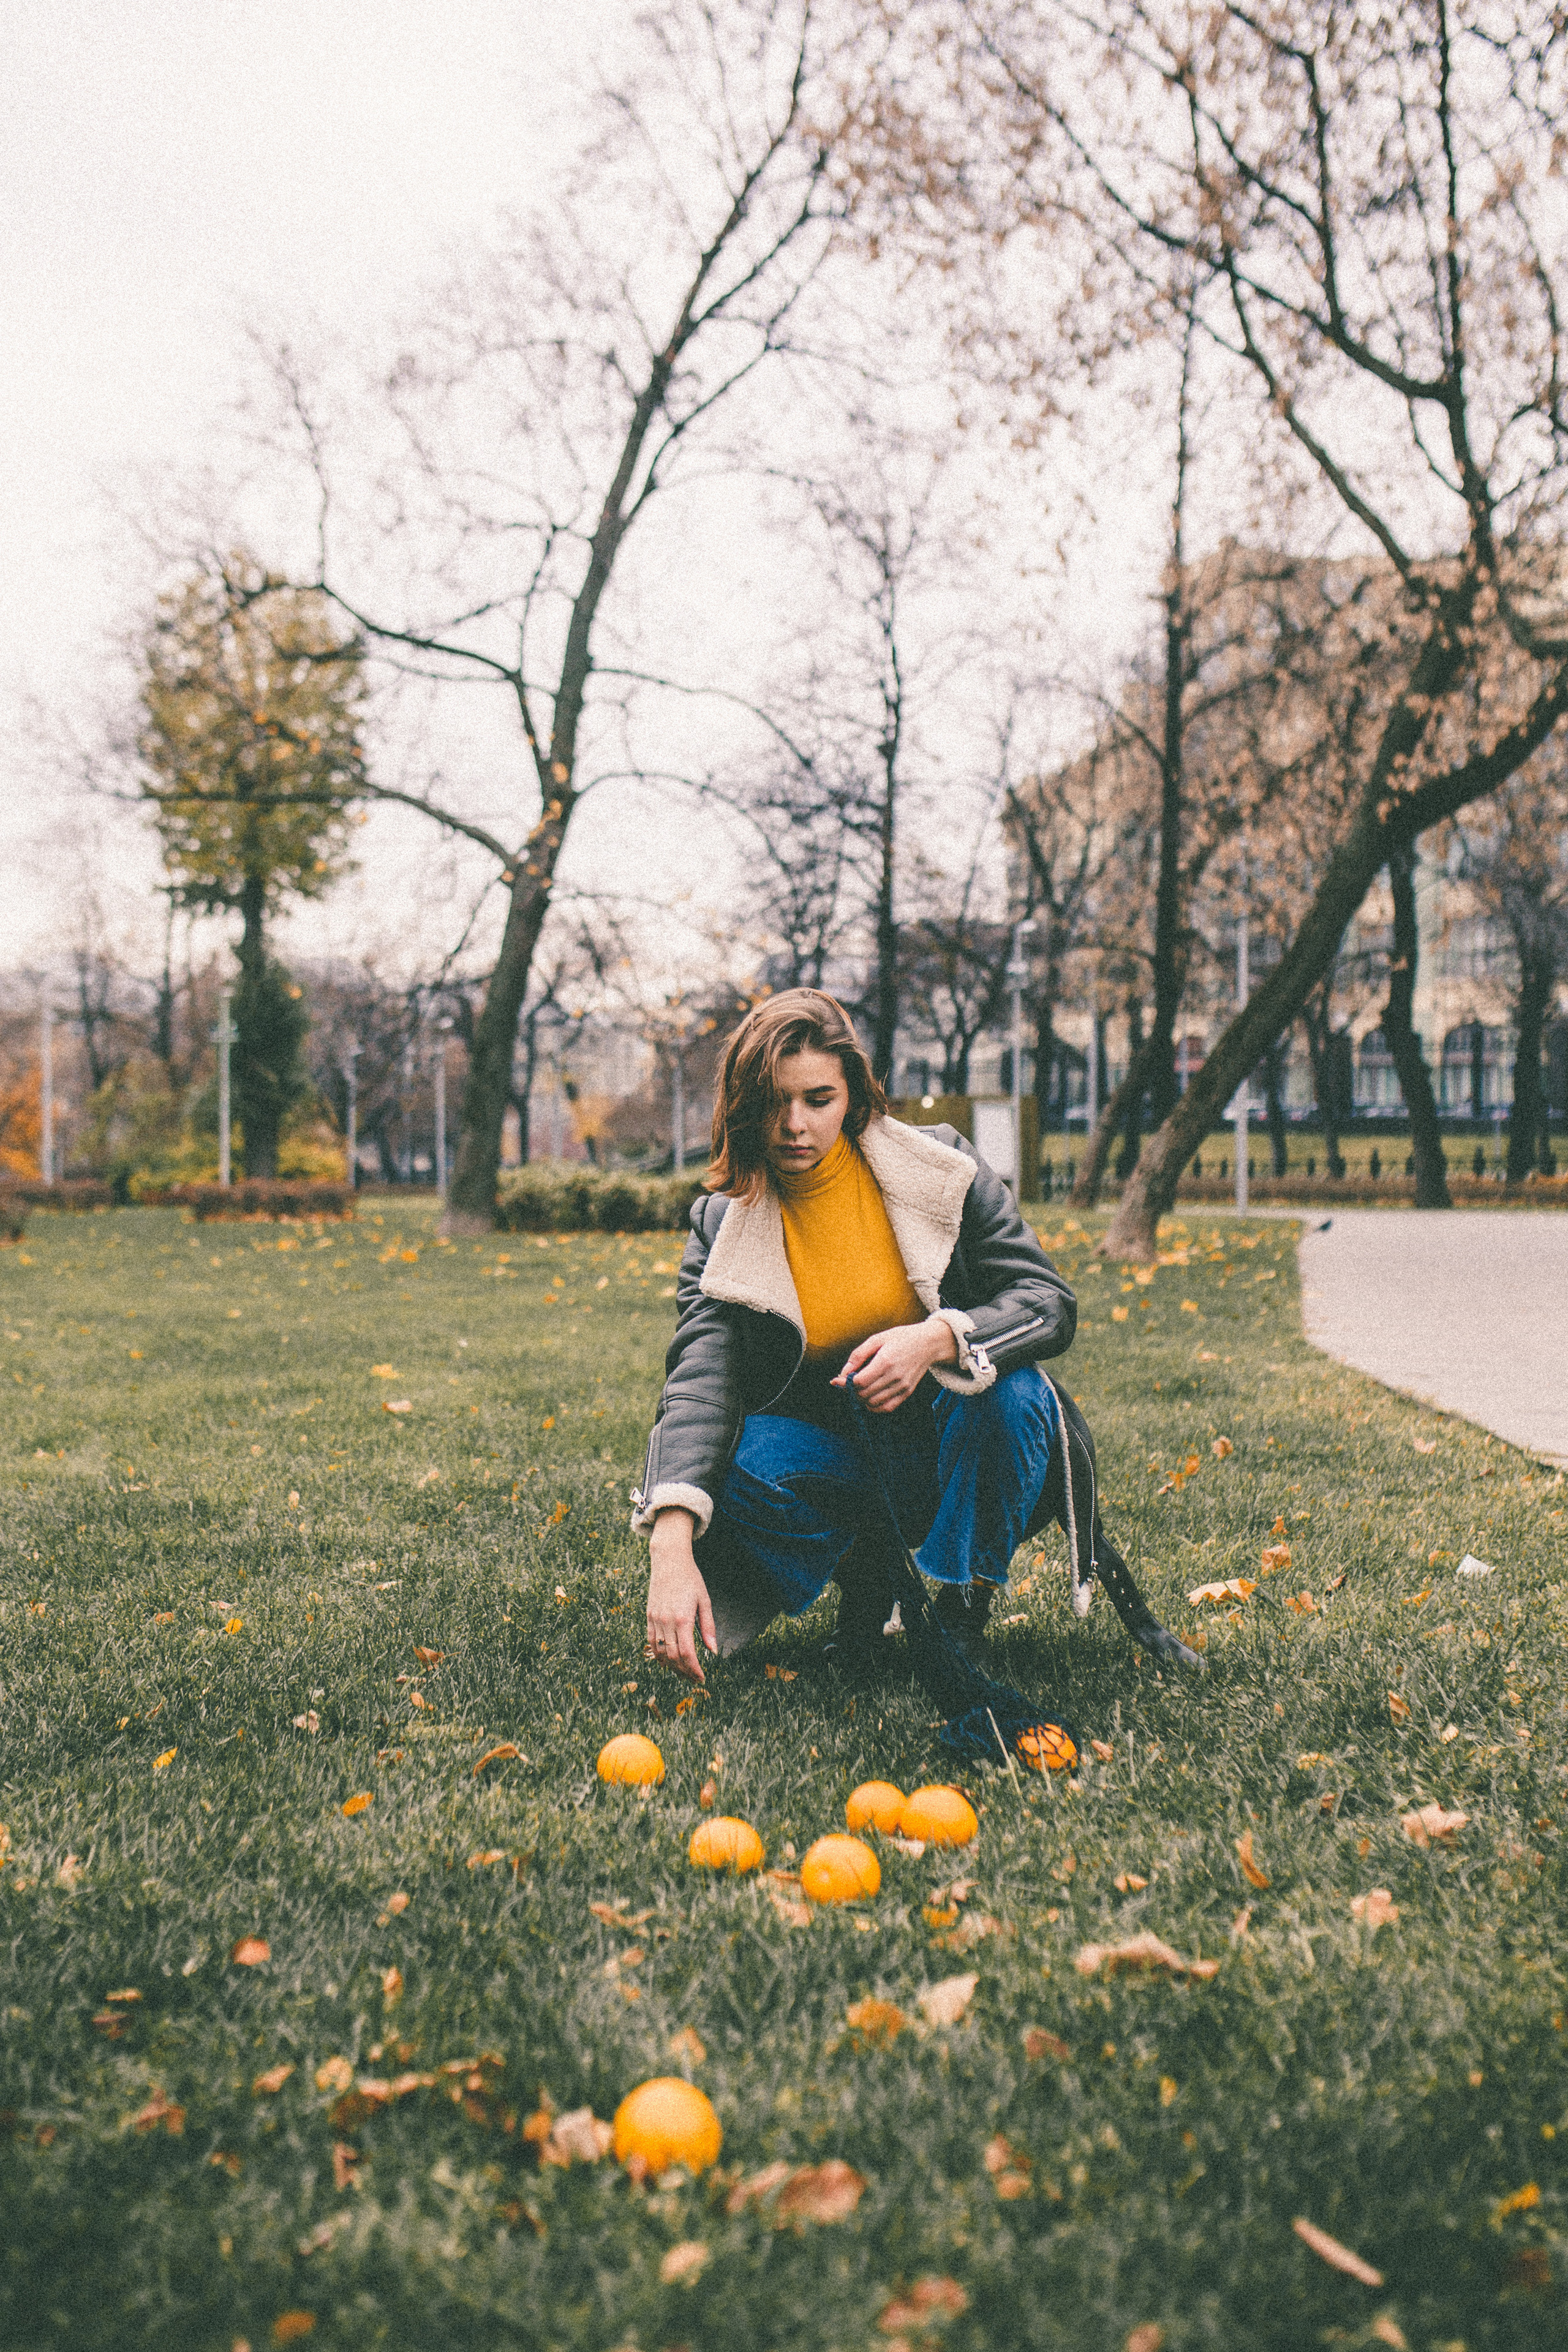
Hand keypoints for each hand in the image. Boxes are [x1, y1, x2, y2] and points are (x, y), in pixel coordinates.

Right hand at [646, 1508, 715, 1683]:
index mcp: (683, 1619)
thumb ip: (708, 1626)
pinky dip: (659, 1655)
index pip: (688, 1654)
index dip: (694, 1669)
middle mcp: (666, 1621)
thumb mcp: (705, 1600)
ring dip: (672, 1666)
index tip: (702, 1677)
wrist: (669, 1560)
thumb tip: (713, 1650)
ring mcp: (655, 1619)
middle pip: (674, 1657)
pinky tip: (667, 1661)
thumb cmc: (691, 1579)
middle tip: (694, 1678)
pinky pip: (652, 1642)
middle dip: (685, 1672)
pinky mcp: (649, 1616)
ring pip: (661, 1653)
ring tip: (683, 1672)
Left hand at [834, 1317, 957, 1412]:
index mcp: (885, 1361)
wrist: (929, 1343)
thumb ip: (858, 1355)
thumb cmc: (901, 1337)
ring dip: (861, 1398)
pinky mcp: (907, 1392)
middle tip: (849, 1382)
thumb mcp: (877, 1338)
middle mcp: (895, 1376)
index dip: (845, 1383)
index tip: (838, 1380)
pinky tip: (870, 1396)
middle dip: (851, 1390)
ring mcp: (902, 1386)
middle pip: (864, 1394)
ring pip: (873, 1403)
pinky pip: (887, 1408)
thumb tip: (843, 1373)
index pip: (860, 1382)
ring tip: (860, 1388)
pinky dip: (874, 1406)